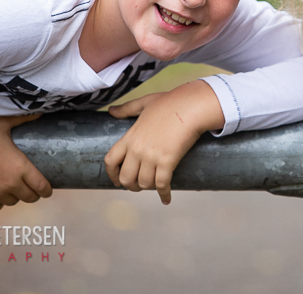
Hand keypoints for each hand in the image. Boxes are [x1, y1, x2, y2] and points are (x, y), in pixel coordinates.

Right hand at [0, 114, 51, 211]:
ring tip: (14, 188)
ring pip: (13, 202)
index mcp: (21, 167)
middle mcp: (11, 184)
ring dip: (15, 196)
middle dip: (33, 193)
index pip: (41, 186)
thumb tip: (40, 112)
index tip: (48, 190)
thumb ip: (23, 119)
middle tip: (32, 188)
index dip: (47, 190)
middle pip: (30, 197)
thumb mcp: (3, 124)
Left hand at [104, 80, 223, 203]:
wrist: (191, 107)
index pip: (111, 160)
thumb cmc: (170, 102)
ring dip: (148, 188)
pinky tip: (166, 198)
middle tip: (138, 186)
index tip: (116, 180)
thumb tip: (112, 111)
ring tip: (153, 187)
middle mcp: (137, 149)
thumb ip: (127, 109)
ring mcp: (152, 156)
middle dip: (131, 185)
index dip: (112, 174)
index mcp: (130, 136)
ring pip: (143, 183)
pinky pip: (161, 184)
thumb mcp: (145, 103)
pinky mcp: (167, 162)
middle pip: (126, 177)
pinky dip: (164, 194)